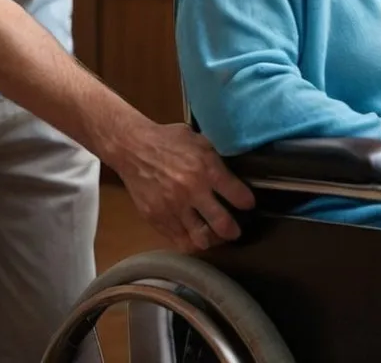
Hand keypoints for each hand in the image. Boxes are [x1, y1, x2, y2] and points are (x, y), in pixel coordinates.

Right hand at [109, 120, 255, 252]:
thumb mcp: (199, 141)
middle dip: (234, 230)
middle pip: (223, 224)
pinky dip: (189, 240)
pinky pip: (179, 240)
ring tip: (214, 235)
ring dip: (212, 240)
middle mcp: (192, 191)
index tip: (248, 204)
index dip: (247, 202)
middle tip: (235, 230)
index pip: (238, 196)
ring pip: (201, 239)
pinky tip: (194, 234)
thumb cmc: (168, 140)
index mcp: (206, 168)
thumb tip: (233, 176)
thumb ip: (215, 160)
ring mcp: (173, 208)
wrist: (132, 147)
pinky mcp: (157, 218)